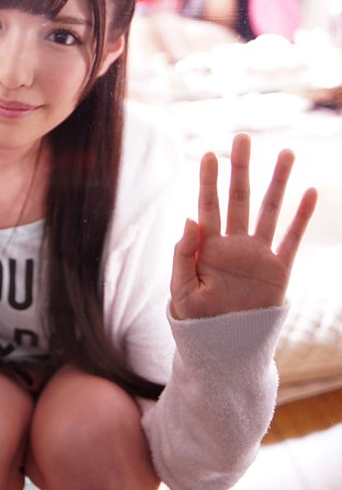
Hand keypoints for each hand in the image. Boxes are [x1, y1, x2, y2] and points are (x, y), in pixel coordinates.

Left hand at [170, 133, 317, 319]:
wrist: (223, 350)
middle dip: (241, 169)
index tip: (209, 154)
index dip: (208, 180)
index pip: (207, 205)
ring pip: (270, 211)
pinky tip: (308, 192)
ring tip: (286, 152)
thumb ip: (182, 254)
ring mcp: (257, 255)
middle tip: (243, 139)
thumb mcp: (181, 290)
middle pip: (238, 198)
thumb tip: (189, 218)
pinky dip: (301, 216)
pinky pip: (292, 239)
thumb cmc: (195, 321)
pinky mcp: (278, 272)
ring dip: (277, 182)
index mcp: (207, 246)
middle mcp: (233, 244)